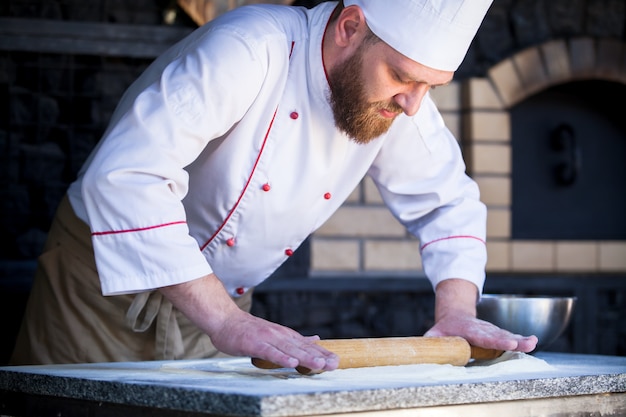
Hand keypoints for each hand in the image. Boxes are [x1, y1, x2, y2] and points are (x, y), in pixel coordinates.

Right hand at [210, 309, 338, 371]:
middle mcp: (279, 335)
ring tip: (320, 364)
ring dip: (305, 356)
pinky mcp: (255, 344)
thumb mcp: (276, 333)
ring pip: (289, 349)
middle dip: (319, 356)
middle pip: (302, 347)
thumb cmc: (248, 330)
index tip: (335, 360)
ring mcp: (268, 339)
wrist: (225, 320)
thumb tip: (315, 340)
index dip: (322, 353)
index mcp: (285, 335)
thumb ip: (296, 339)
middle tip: (334, 364)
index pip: (307, 345)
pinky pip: (270, 352)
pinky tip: (292, 362)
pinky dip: (281, 357)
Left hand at [424, 313, 537, 352]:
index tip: (507, 345)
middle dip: (512, 341)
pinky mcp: (497, 334)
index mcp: (468, 330)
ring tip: (533, 343)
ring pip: (507, 335)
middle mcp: (483, 330)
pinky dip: (521, 340)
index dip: (494, 341)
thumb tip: (424, 351)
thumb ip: (431, 342)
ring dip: (520, 340)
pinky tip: (533, 342)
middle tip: (524, 345)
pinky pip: (510, 337)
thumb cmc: (444, 328)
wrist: (455, 314)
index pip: (482, 337)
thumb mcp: (434, 333)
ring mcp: (491, 331)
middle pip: (498, 336)